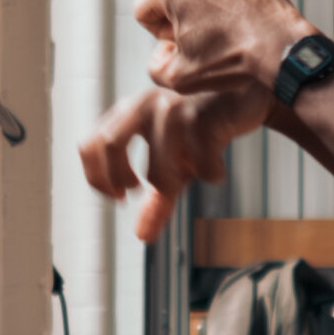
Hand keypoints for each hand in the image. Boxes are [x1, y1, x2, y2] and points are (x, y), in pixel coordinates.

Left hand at [79, 84, 273, 241]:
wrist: (243, 98)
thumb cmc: (203, 131)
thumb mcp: (176, 166)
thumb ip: (157, 200)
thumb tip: (143, 236)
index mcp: (130, 113)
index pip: (90, 144)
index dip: (97, 177)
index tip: (119, 198)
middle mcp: (145, 106)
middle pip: (109, 144)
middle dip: (121, 178)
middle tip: (138, 191)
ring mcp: (173, 109)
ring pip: (159, 167)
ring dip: (175, 183)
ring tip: (191, 174)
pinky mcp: (203, 117)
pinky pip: (201, 165)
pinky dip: (212, 175)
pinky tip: (217, 167)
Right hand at [134, 0, 318, 92]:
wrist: (281, 50)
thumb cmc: (232, 61)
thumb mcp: (182, 79)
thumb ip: (157, 68)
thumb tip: (163, 53)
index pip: (143, 8)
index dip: (156, 32)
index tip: (178, 43)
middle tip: (180, 11)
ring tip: (217, 23)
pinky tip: (239, 19)